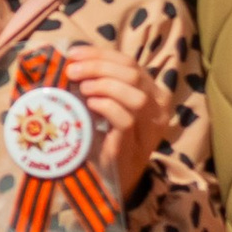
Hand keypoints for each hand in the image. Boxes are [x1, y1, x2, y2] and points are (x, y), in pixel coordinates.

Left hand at [61, 49, 176, 203]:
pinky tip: (90, 104)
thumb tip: (73, 59)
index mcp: (153, 92)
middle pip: (132, 74)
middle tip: (72, 71)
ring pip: (135, 95)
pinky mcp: (136, 144)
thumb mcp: (108, 104)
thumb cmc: (107, 136)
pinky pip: (125, 119)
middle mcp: (158, 108)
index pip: (129, 63)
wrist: (113, 177)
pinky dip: (106, 106)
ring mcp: (150, 127)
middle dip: (98, 66)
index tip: (73, 53)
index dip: (100, 54)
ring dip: (104, 85)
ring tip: (82, 88)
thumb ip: (101, 82)